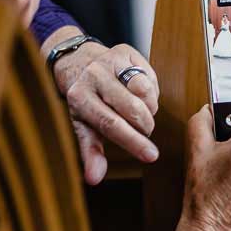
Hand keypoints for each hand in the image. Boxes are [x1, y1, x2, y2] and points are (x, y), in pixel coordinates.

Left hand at [49, 31, 160, 184]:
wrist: (79, 62)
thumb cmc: (84, 100)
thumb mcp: (82, 126)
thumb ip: (91, 152)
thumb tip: (94, 179)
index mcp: (79, 97)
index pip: (110, 124)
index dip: (133, 142)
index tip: (151, 156)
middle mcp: (93, 76)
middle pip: (132, 108)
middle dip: (144, 127)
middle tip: (143, 132)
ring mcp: (110, 60)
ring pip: (144, 91)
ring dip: (149, 109)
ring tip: (140, 113)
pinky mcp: (126, 51)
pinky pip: (150, 77)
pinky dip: (151, 92)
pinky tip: (142, 96)